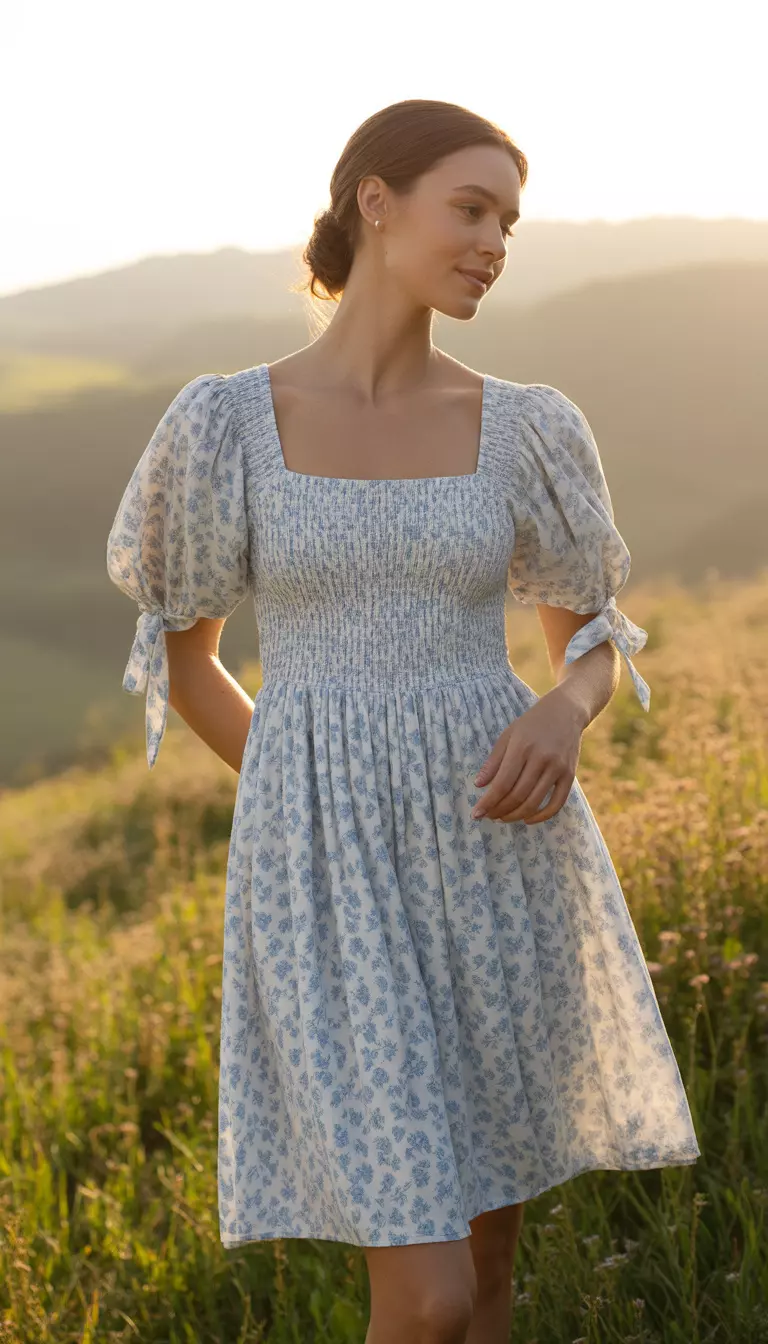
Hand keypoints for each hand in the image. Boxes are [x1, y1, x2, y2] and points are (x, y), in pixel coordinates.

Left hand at [471, 687, 586, 824]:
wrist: (565, 712)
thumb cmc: (531, 724)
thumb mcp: (508, 735)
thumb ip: (493, 761)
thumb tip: (478, 785)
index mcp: (521, 748)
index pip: (502, 783)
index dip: (488, 802)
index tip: (476, 814)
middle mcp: (541, 759)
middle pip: (517, 796)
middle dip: (500, 810)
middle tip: (489, 816)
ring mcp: (557, 768)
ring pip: (534, 802)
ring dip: (516, 815)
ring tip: (503, 818)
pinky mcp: (570, 775)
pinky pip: (557, 803)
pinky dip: (542, 816)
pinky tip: (528, 819)